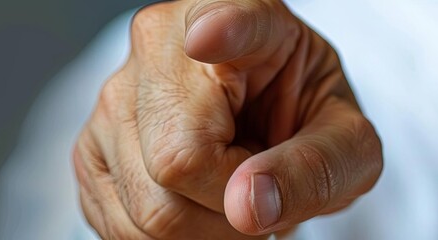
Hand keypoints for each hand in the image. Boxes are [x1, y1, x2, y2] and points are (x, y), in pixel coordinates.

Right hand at [73, 0, 382, 237]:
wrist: (269, 125)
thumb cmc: (309, 121)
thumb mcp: (347, 144)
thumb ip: (316, 167)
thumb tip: (247, 205)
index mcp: (248, 21)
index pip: (226, 19)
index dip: (221, 28)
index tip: (212, 35)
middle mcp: (161, 44)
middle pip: (178, 162)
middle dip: (231, 208)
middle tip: (261, 186)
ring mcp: (115, 95)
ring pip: (147, 207)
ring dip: (204, 230)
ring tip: (231, 191)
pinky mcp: (90, 149)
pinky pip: (121, 226)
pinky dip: (169, 239)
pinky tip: (197, 205)